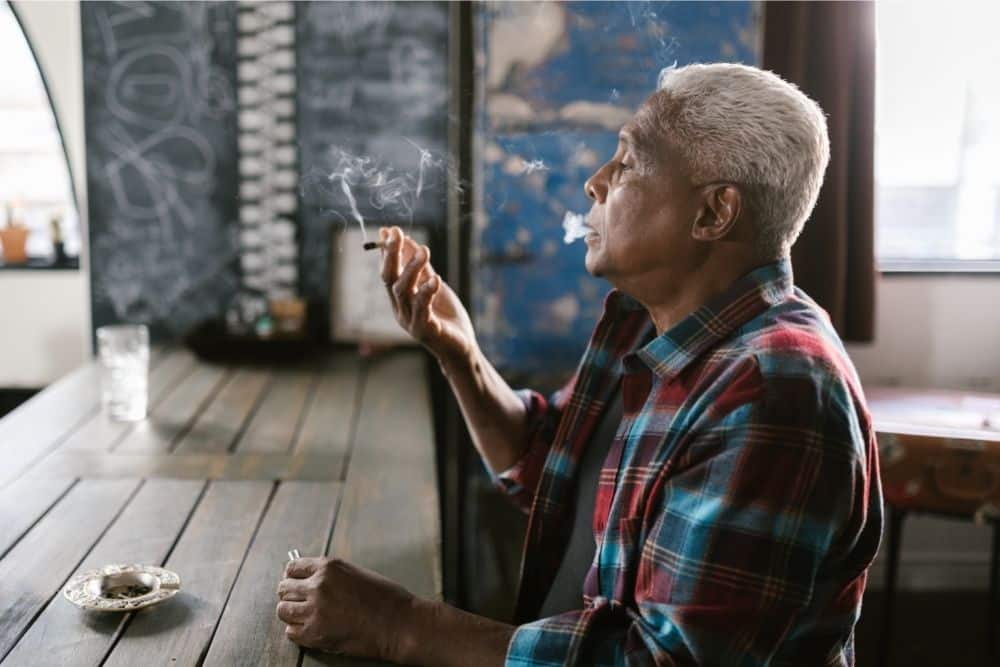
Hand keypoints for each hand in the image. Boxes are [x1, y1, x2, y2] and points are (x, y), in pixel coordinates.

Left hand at [276, 556, 416, 660]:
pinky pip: (291, 632)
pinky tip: (310, 629)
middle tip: (299, 602)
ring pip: (283, 610)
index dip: (292, 576)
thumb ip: (331, 575)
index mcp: (329, 567)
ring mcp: (315, 610)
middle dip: (290, 595)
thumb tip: (311, 580)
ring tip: (304, 617)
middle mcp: (318, 585)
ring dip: (292, 613)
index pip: (293, 567)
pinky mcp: (316, 633)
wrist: (398, 623)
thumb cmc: (385, 599)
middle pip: (284, 588)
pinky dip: (298, 632)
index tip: (294, 582)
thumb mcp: (356, 574)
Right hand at [379, 226, 476, 362]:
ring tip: (424, 251)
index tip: (390, 230)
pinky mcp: (425, 331)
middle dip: (391, 255)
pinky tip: (435, 279)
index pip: (388, 270)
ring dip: (412, 269)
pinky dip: (427, 293)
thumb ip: (419, 265)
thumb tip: (405, 238)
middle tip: (396, 234)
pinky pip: (422, 309)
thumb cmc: (444, 315)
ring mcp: (410, 320)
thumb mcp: (432, 284)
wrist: (460, 347)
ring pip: (403, 291)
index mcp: (399, 298)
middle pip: (389, 279)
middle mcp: (399, 309)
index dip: (387, 250)